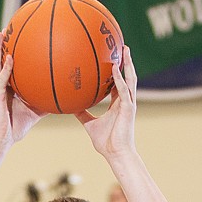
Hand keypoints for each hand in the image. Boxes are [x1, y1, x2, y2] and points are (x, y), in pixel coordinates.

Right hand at [0, 33, 46, 150]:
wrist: (2, 140)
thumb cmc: (15, 128)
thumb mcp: (34, 114)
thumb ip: (45, 105)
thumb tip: (62, 101)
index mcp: (8, 88)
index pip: (9, 67)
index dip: (11, 53)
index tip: (18, 40)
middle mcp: (1, 85)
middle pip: (0, 60)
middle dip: (2, 45)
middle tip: (7, 28)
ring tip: (1, 34)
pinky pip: (1, 79)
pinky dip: (6, 68)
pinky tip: (10, 58)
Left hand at [75, 46, 135, 160]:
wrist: (116, 154)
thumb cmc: (106, 143)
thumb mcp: (90, 125)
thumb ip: (83, 115)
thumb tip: (71, 107)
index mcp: (118, 104)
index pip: (118, 83)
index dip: (117, 70)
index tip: (113, 58)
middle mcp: (125, 101)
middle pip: (127, 77)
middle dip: (126, 61)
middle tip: (122, 46)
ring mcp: (129, 104)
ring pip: (130, 80)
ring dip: (128, 64)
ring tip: (124, 50)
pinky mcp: (128, 109)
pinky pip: (124, 91)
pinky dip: (119, 79)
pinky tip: (115, 69)